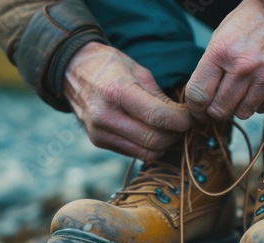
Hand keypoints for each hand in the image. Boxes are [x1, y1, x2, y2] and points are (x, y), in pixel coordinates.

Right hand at [64, 42, 193, 159]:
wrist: (71, 71)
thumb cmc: (109, 66)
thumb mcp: (138, 71)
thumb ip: (160, 96)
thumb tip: (184, 116)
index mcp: (116, 92)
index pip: (157, 117)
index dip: (182, 121)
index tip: (192, 117)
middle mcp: (105, 116)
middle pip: (154, 140)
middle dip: (176, 134)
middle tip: (184, 124)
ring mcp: (100, 133)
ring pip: (147, 153)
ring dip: (165, 145)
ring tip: (170, 129)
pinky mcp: (100, 142)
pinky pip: (136, 153)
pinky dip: (150, 147)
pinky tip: (154, 132)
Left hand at [186, 0, 263, 120]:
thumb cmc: (250, 23)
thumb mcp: (220, 37)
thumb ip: (209, 69)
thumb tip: (202, 101)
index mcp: (221, 51)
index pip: (198, 95)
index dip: (196, 108)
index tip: (198, 111)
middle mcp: (245, 66)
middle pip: (220, 109)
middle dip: (216, 110)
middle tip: (219, 104)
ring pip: (243, 113)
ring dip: (239, 106)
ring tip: (242, 91)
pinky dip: (260, 102)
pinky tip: (260, 86)